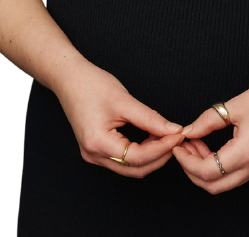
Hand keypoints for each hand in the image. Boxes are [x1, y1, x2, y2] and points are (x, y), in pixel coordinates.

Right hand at [56, 64, 186, 177]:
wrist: (69, 79)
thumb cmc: (92, 85)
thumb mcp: (124, 101)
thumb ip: (150, 119)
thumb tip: (174, 130)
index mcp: (98, 143)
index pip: (138, 157)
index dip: (162, 148)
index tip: (179, 135)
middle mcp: (94, 155)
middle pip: (135, 168)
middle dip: (160, 156)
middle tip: (177, 138)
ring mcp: (94, 155)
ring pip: (130, 167)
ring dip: (151, 156)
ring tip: (167, 137)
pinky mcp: (96, 150)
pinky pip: (123, 160)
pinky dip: (141, 153)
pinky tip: (152, 138)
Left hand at [171, 73, 248, 194]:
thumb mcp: (237, 105)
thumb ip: (208, 120)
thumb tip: (188, 131)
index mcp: (246, 152)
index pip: (206, 171)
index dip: (186, 161)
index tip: (177, 145)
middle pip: (213, 186)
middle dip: (191, 170)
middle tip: (183, 147)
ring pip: (224, 183)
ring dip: (204, 169)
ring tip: (196, 142)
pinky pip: (235, 174)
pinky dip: (218, 165)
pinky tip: (212, 144)